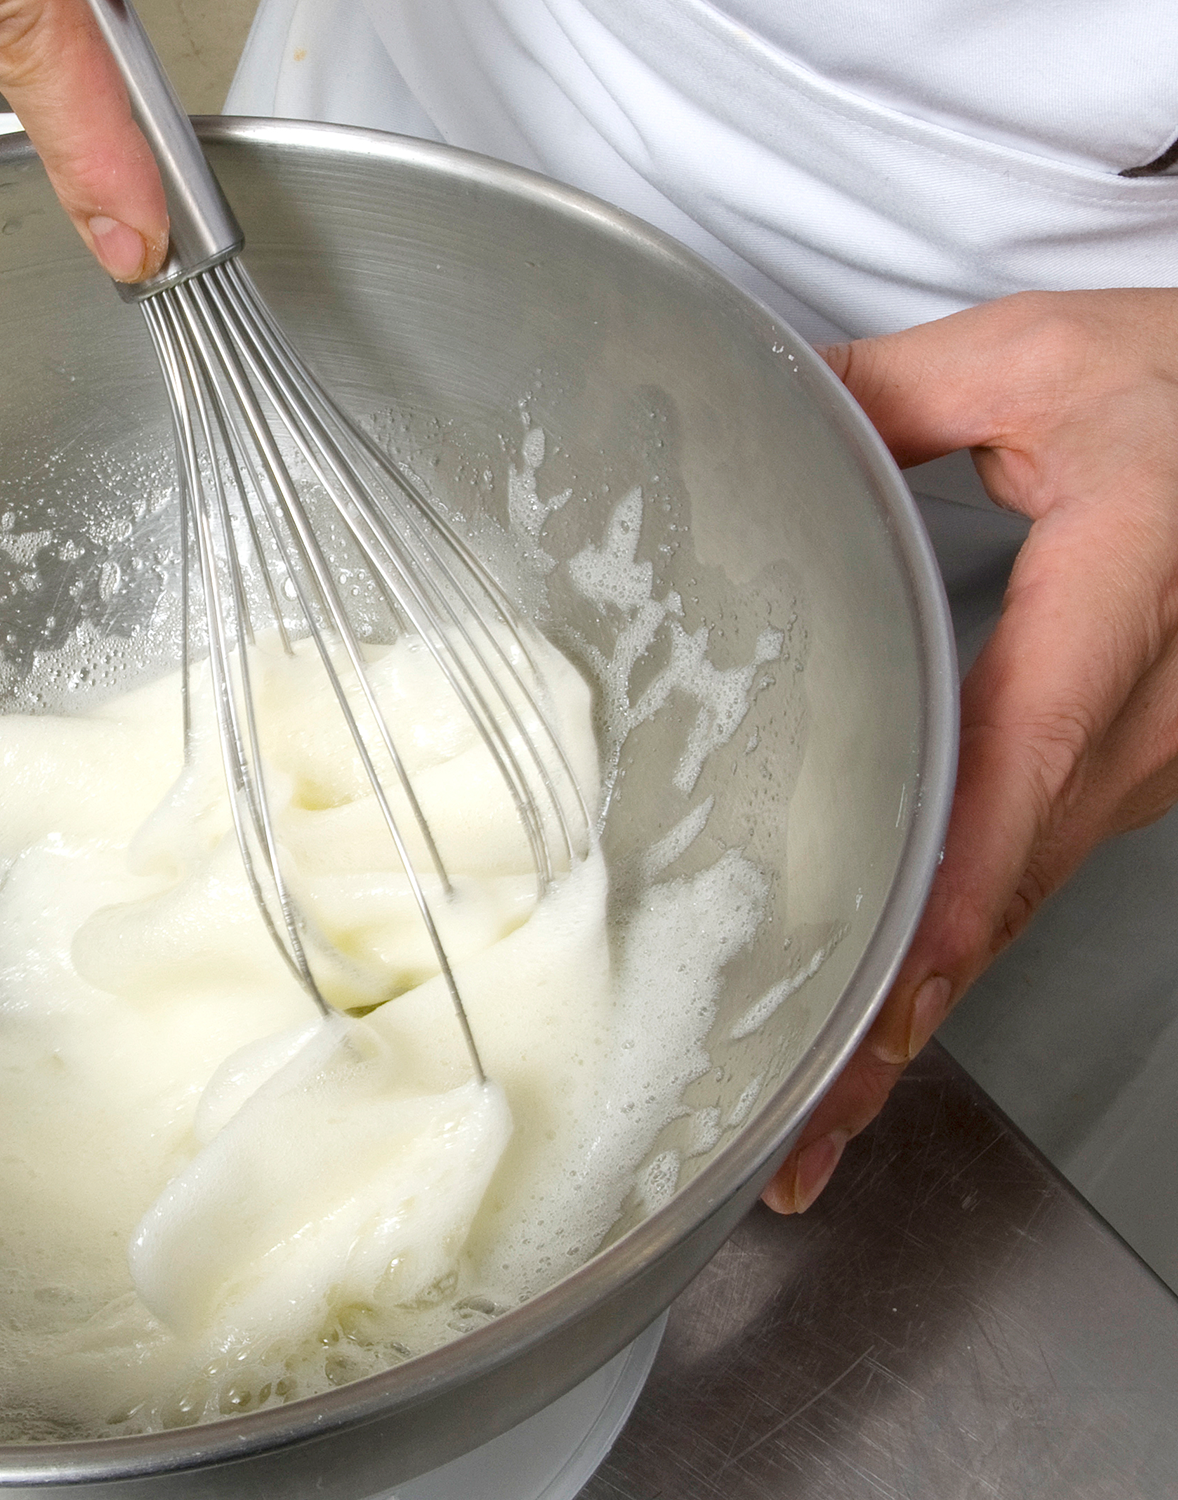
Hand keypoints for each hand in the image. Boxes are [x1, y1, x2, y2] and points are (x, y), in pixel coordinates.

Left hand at [763, 288, 1177, 1211]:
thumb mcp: (1044, 358)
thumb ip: (896, 392)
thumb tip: (756, 421)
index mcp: (1117, 608)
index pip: (1017, 778)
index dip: (944, 907)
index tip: (875, 1011)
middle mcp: (1138, 722)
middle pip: (1002, 895)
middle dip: (899, 1028)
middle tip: (799, 1139)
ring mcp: (1140, 762)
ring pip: (1014, 905)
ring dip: (917, 1012)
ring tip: (813, 1113)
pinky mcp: (1121, 770)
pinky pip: (1025, 875)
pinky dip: (950, 954)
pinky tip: (881, 1010)